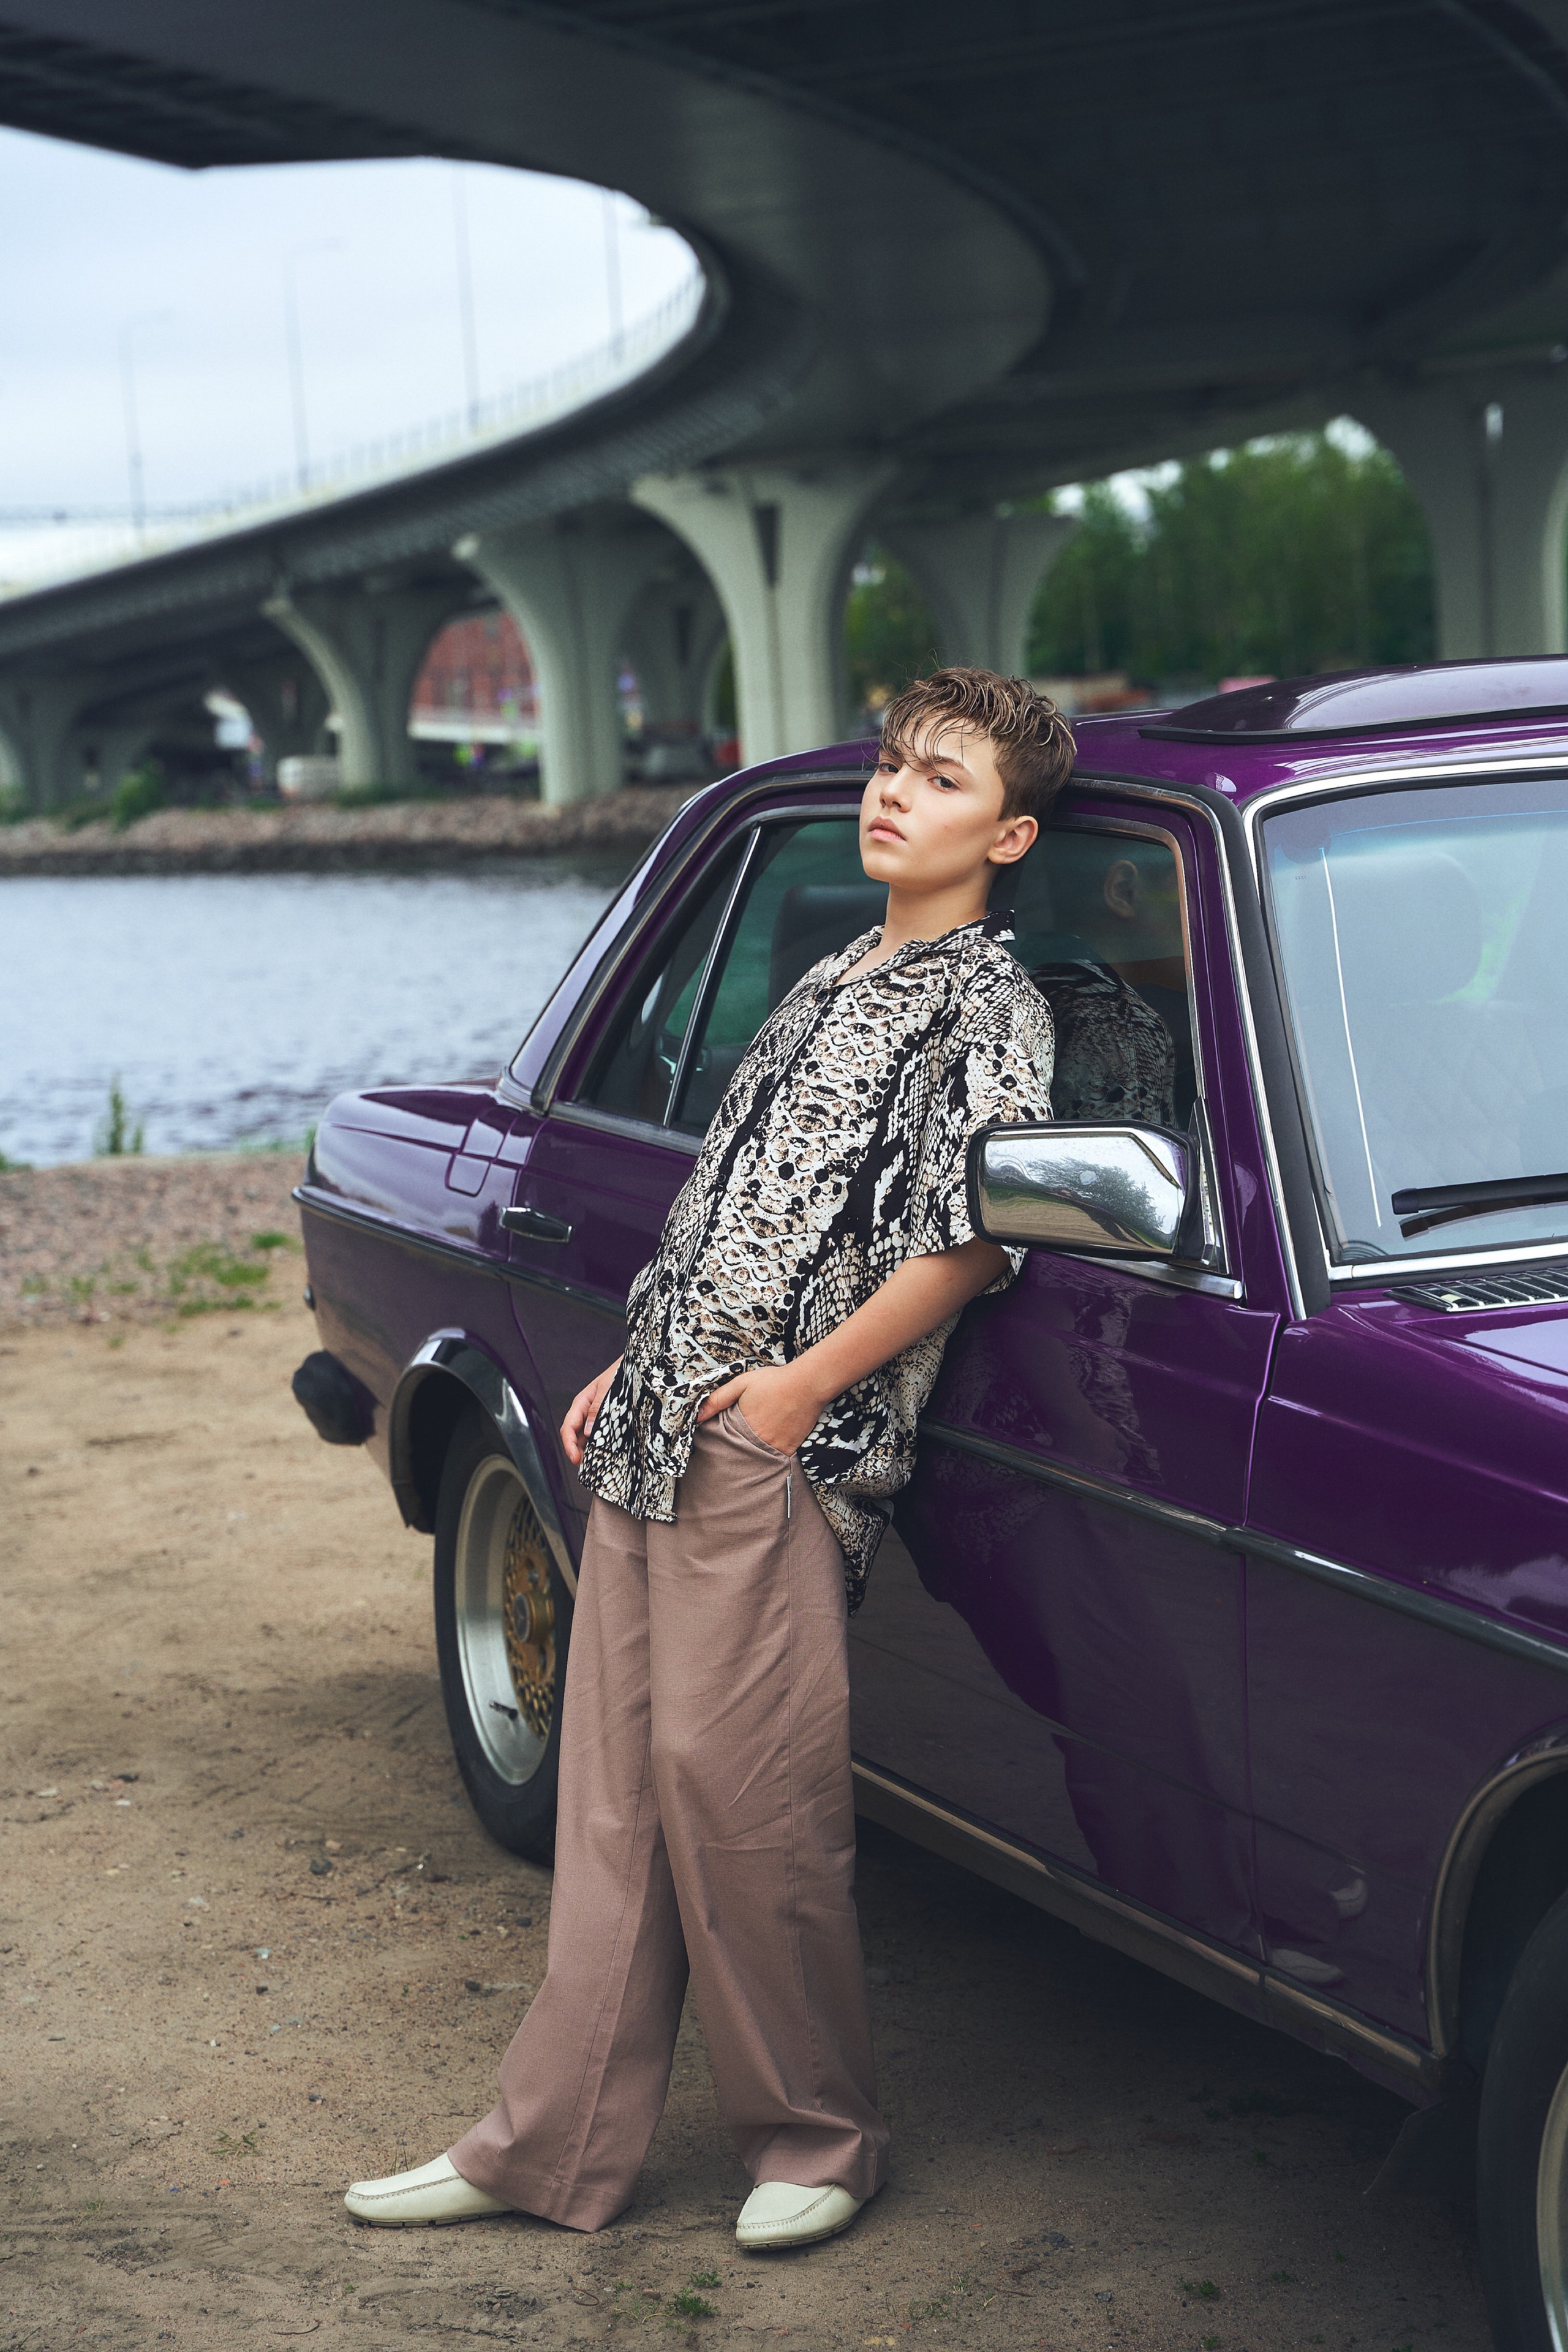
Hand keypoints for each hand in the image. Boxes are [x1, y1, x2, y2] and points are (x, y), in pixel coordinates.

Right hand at [560, 1357, 621, 1466]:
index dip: (569, 1445)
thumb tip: (587, 1431)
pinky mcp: (605, 1421)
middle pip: (574, 1436)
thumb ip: (597, 1409)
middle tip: (585, 1468)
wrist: (634, 1368)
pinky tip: (604, 1454)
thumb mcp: (607, 1389)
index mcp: (581, 1403)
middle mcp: (585, 1412)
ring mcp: (594, 1417)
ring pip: (584, 1439)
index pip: (568, 1427)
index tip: (575, 1459)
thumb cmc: (619, 1373)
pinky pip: (597, 1436)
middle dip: (576, 1452)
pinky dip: (598, 1446)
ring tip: (594, 1465)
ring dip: (587, 1452)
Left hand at [696, 1361, 823, 1455]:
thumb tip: (697, 1416)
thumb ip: (718, 1399)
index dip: (718, 1445)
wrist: (808, 1384)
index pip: (723, 1443)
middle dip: (732, 1455)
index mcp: (743, 1425)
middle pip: (739, 1454)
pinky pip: (774, 1461)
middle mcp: (757, 1440)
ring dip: (749, 1458)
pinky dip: (767, 1459)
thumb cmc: (774, 1381)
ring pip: (755, 1460)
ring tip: (745, 1456)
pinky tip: (763, 1454)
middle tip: (728, 1454)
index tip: (714, 1446)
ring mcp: (774, 1447)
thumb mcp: (742, 1383)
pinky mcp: (789, 1449)